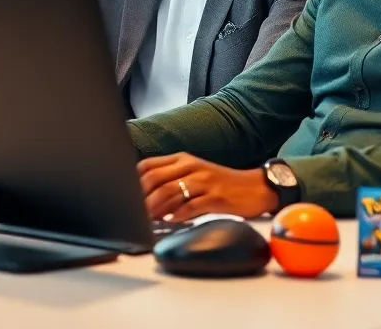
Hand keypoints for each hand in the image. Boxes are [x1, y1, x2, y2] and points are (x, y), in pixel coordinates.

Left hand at [137, 153, 277, 221]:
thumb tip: (144, 196)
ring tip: (146, 219)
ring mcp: (204, 181)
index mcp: (182, 160)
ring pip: (171, 192)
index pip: (148, 165)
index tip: (124, 195)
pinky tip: (170, 221)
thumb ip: (171, 179)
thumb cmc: (221, 183)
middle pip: (156, 178)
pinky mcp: (216, 197)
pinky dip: (178, 214)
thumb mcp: (195, 174)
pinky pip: (192, 205)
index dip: (133, 180)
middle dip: (141, 197)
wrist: (256, 187)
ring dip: (155, 208)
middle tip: (132, 211)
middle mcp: (191, 167)